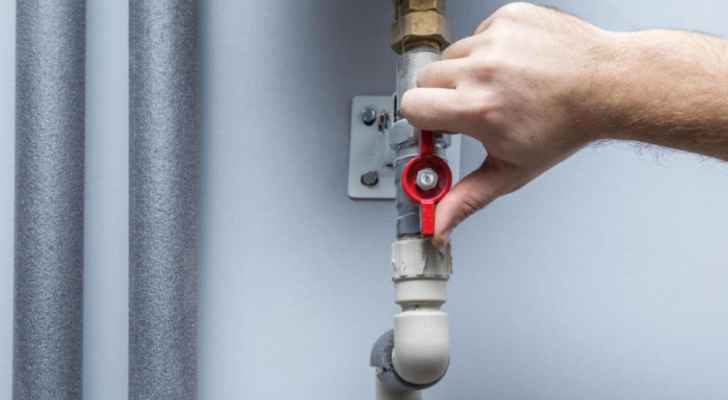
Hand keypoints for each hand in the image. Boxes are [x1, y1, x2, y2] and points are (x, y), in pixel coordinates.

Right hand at [401, 3, 617, 244]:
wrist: (607, 85)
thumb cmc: (564, 127)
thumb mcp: (511, 171)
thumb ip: (466, 198)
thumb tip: (439, 225)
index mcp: (477, 108)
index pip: (411, 106)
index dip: (423, 120)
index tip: (441, 126)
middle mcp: (483, 69)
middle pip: (426, 79)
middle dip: (442, 96)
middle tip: (474, 107)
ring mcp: (496, 38)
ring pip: (451, 55)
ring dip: (465, 71)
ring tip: (500, 86)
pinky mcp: (508, 16)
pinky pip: (477, 33)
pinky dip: (489, 49)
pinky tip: (513, 65)